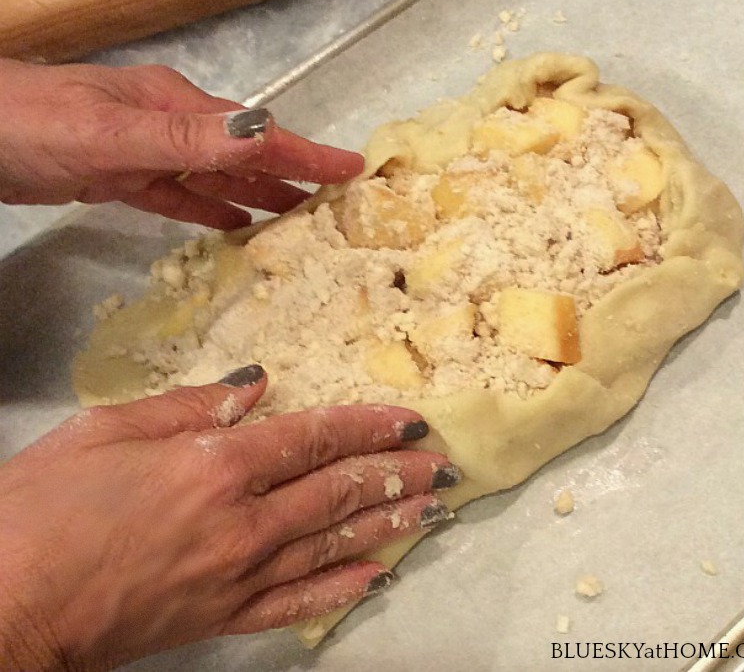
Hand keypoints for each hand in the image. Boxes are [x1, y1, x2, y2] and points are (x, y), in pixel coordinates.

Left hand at [0, 58, 363, 229]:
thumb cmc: (29, 124)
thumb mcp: (110, 134)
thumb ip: (185, 140)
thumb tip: (261, 139)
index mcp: (176, 109)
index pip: (257, 135)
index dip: (306, 154)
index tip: (351, 170)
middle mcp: (170, 127)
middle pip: (245, 157)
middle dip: (292, 176)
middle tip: (335, 202)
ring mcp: (146, 151)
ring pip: (216, 179)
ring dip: (258, 196)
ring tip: (298, 218)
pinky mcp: (122, 177)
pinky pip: (179, 197)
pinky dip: (210, 210)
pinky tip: (234, 225)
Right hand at [0, 366, 456, 670]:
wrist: (3, 606)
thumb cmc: (41, 505)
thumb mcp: (107, 428)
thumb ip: (189, 404)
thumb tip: (255, 383)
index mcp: (213, 465)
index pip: (312, 437)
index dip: (366, 426)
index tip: (409, 420)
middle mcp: (240, 521)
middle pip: (335, 491)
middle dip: (393, 473)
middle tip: (440, 464)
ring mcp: (235, 576)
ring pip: (331, 544)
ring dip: (387, 524)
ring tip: (431, 510)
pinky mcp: (220, 618)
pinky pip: (296, 603)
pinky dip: (341, 589)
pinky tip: (379, 576)